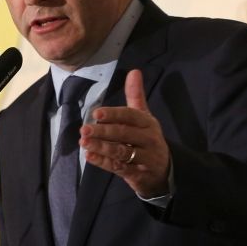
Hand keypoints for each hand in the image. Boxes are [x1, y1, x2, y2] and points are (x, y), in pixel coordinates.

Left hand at [79, 69, 170, 197]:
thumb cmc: (146, 138)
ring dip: (101, 147)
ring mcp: (144, 158)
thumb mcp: (144, 117)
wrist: (163, 171)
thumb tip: (134, 71)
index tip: (96, 113)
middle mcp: (148, 140)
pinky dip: (103, 163)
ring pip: (121, 152)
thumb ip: (136, 96)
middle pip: (124, 135)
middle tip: (84, 128)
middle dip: (103, 132)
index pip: (131, 116)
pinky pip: (119, 168)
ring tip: (83, 142)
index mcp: (148, 123)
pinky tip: (89, 156)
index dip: (114, 114)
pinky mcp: (137, 174)